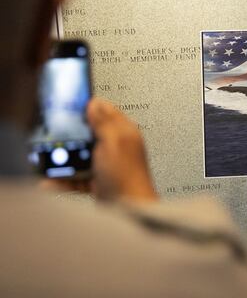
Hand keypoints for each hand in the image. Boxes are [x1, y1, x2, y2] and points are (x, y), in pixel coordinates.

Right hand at [42, 98, 157, 201]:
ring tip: (52, 159)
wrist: (129, 209)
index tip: (71, 107)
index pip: (106, 111)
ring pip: (80, 155)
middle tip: (59, 135)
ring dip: (65, 158)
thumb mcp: (114, 142)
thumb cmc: (128, 177)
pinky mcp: (98, 181)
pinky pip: (76, 176)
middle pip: (89, 133)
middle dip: (73, 135)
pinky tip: (51, 181)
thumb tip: (95, 103)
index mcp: (124, 132)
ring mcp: (106, 164)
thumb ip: (105, 122)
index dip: (89, 107)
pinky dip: (63, 179)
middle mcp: (116, 146)